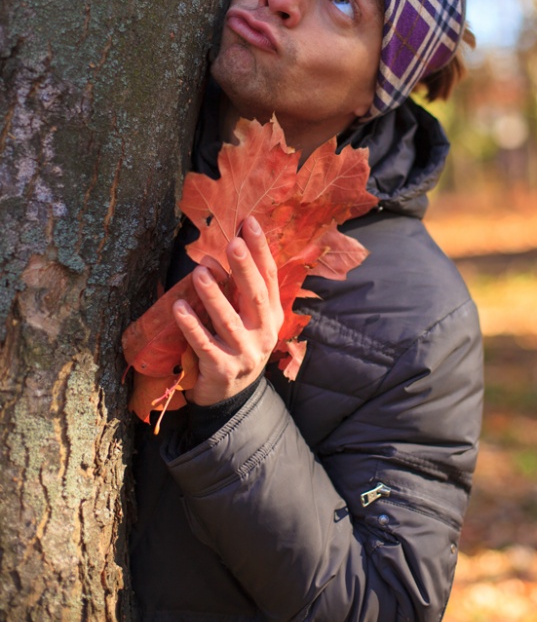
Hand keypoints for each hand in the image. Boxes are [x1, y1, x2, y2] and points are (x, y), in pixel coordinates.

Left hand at [172, 217, 283, 405]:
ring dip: (214, 295)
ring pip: (229, 321)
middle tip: (233, 244)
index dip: (261, 250)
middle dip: (245, 269)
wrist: (232, 398)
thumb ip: (242, 288)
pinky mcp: (222, 370)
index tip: (250, 223)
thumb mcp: (248, 318)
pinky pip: (204, 345)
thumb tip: (232, 245)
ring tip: (200, 271)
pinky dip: (192, 326)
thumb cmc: (236, 345)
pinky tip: (178, 307)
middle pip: (256, 297)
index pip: (270, 277)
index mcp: (272, 316)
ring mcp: (245, 354)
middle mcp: (263, 334)